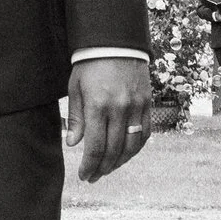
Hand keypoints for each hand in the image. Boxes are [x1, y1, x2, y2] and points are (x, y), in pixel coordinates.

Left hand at [67, 57, 152, 182]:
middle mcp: (119, 108)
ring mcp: (136, 107)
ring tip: (108, 169)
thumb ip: (76, 117)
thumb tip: (73, 143)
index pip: (95, 147)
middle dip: (102, 168)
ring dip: (120, 162)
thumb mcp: (75, 88)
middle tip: (94, 177)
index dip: (89, 166)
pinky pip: (145, 134)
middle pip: (113, 151)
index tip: (84, 175)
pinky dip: (136, 148)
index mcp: (98, 105)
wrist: (116, 42)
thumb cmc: (90, 65)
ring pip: (132, 146)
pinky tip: (126, 154)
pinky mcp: (147, 103)